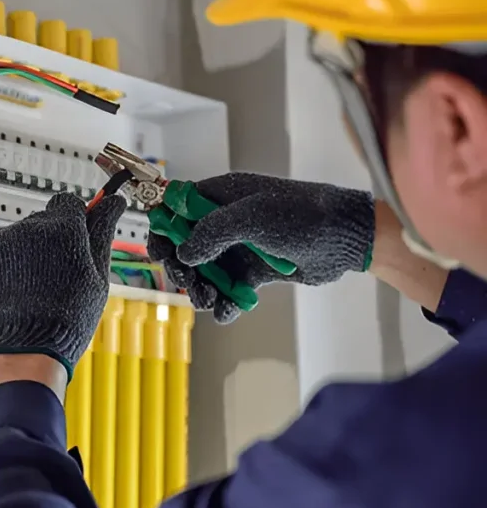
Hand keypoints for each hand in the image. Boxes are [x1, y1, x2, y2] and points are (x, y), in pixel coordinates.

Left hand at [0, 192, 125, 378]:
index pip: (68, 203)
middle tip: (56, 277)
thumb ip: (102, 231)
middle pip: (41, 222)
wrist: (23, 354)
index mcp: (61, 227)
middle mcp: (25, 228)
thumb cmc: (67, 320)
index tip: (76, 239)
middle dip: (49, 242)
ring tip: (32, 293)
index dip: (75, 221)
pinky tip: (12, 295)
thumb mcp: (97, 276)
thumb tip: (113, 203)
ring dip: (24, 257)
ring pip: (15, 240)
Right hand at [148, 173, 373, 323]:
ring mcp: (240, 246)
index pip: (178, 208)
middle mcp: (226, 220)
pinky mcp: (255, 271)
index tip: (160, 252)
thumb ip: (212, 232)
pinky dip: (225, 301)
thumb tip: (184, 255)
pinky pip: (229, 288)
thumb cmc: (301, 217)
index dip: (164, 228)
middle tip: (188, 282)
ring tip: (209, 301)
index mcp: (222, 196)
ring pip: (206, 271)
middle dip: (182, 267)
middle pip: (186, 245)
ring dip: (201, 288)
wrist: (346, 240)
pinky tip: (227, 310)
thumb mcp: (253, 217)